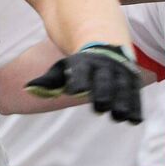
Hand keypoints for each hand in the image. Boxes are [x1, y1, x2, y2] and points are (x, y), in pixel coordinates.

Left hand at [25, 43, 142, 123]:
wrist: (104, 45)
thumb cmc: (78, 65)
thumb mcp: (62, 68)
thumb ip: (48, 81)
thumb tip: (28, 89)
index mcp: (85, 62)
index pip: (81, 72)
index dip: (79, 80)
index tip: (76, 92)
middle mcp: (104, 66)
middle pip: (105, 80)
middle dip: (104, 92)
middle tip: (101, 107)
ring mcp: (120, 72)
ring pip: (123, 87)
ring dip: (123, 101)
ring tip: (120, 116)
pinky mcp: (132, 80)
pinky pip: (135, 93)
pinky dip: (136, 106)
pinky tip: (135, 120)